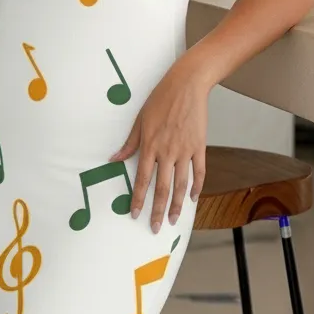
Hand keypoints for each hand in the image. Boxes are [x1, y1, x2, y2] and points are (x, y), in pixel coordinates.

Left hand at [109, 60, 207, 233]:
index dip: (137, 199)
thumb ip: (129, 143)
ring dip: (178, 205)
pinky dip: (197, 187)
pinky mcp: (199, 146)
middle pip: (162, 188)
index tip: (135, 214)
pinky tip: (193, 198)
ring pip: (181, 185)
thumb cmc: (160, 99)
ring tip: (175, 220)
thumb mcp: (139, 119)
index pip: (141, 180)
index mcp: (149, 146)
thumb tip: (114, 159)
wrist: (187, 85)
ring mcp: (185, 150)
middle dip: (158, 210)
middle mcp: (167, 152)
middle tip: (155, 227)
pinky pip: (199, 172)